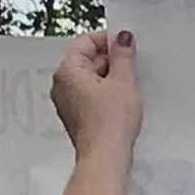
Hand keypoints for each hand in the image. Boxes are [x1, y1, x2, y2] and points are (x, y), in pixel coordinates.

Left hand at [51, 30, 144, 156]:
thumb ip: (123, 55)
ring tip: (129, 87)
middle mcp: (62, 84)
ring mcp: (67, 100)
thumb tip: (122, 38)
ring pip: (90, 77)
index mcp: (68, 71)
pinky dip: (106, 92)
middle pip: (87, 58)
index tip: (126, 44)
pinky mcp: (76, 114)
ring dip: (110, 77)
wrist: (105, 156)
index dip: (108, 39)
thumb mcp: (124, 81)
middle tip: (133, 66)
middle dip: (111, 59)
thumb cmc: (110, 122)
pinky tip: (122, 100)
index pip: (85, 41)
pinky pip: (90, 93)